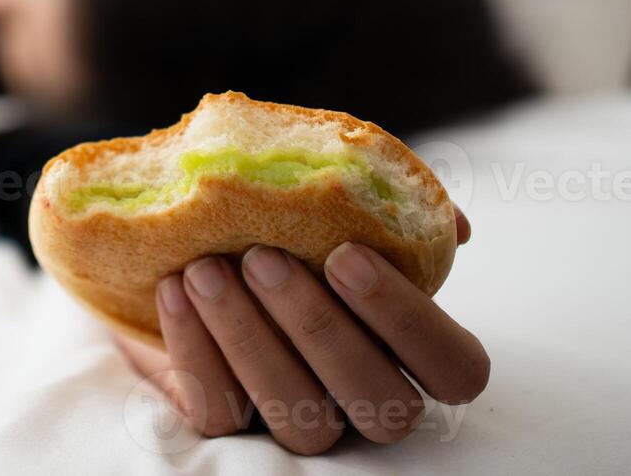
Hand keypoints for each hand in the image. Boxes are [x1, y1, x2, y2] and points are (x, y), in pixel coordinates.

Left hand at [116, 209, 487, 454]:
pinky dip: (196, 351)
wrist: (181, 244)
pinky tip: (175, 291)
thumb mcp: (336, 205)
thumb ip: (395, 208)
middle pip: (380, 402)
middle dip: (319, 328)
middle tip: (262, 257)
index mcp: (409, 346)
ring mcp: (300, 418)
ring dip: (249, 340)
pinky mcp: (230, 426)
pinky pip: (220, 414)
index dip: (409, 320)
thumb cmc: (280, 222)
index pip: (454, 367)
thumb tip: (450, 221)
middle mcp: (365, 395)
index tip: (346, 254)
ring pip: (303, 420)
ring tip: (205, 270)